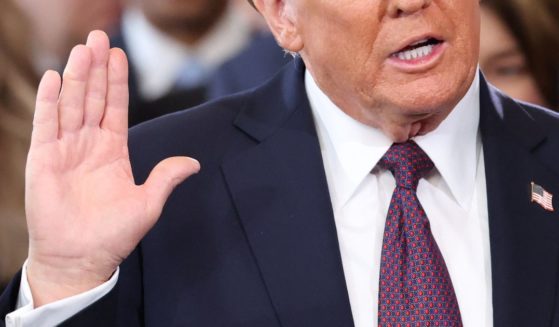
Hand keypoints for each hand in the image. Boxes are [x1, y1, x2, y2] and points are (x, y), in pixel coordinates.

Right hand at [25, 31, 199, 305]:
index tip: (119, 54)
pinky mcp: (43, 160)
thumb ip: (166, 178)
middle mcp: (88, 145)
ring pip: (71, 104)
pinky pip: (46, 125)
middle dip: (96, 68)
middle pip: (92, 98)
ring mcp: (65, 150)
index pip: (115, 107)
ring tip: (82, 49)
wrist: (81, 258)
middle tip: (98, 37)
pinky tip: (53, 78)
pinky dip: (50, 101)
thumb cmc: (113, 234)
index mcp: (113, 151)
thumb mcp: (147, 203)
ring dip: (76, 76)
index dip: (117, 81)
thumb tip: (194, 163)